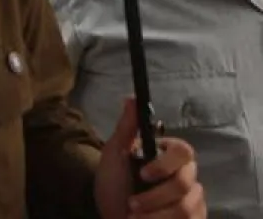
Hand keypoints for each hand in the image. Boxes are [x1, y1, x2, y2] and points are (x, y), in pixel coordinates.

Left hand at [95, 98, 203, 217]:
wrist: (111, 213)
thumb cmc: (113, 183)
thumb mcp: (114, 155)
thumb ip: (126, 128)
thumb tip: (131, 98)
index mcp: (168, 156)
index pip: (184, 152)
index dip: (165, 165)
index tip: (142, 175)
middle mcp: (186, 176)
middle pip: (185, 183)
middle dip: (154, 198)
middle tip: (132, 204)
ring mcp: (193, 200)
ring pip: (186, 208)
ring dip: (155, 215)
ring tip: (135, 217)